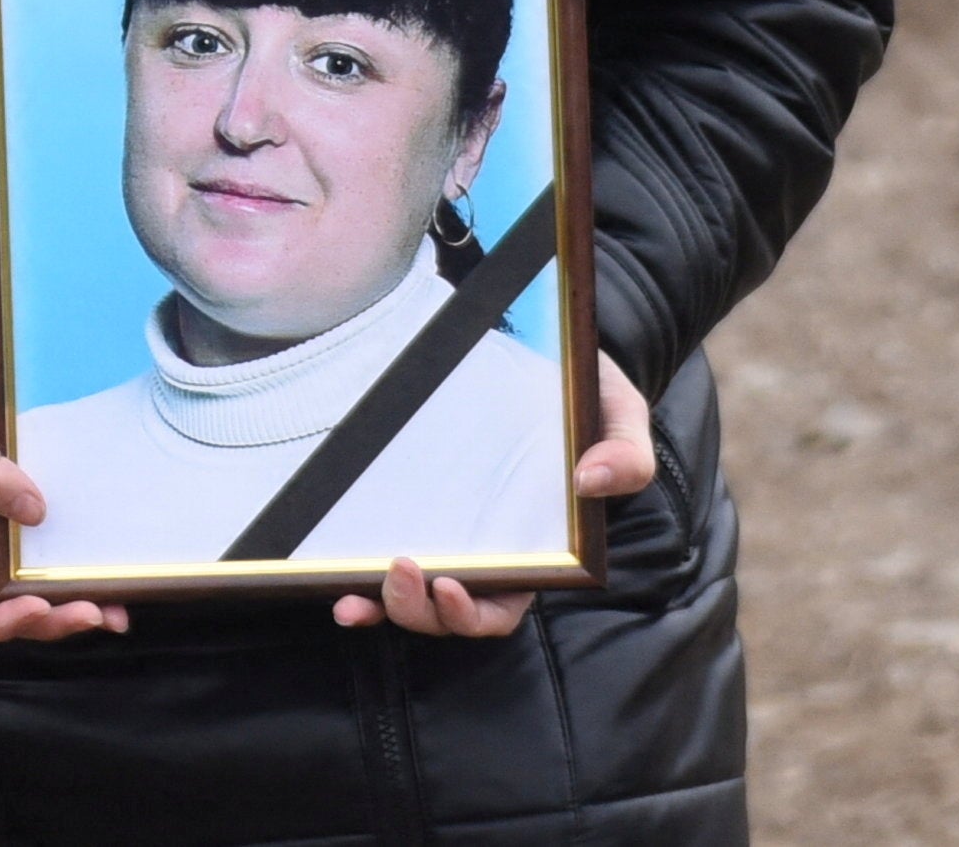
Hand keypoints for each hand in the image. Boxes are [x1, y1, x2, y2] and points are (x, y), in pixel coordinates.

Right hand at [0, 315, 122, 641]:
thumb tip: (31, 513)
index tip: (35, 606)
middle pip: (1, 602)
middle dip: (46, 619)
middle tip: (92, 611)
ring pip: (30, 580)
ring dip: (69, 601)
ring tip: (114, 610)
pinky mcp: (24, 490)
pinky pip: (50, 541)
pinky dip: (79, 562)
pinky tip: (110, 568)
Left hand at [328, 352, 654, 641]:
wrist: (545, 344)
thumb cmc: (585, 390)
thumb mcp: (618, 413)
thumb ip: (626, 452)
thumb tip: (593, 481)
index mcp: (534, 548)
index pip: (501, 607)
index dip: (473, 613)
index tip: (452, 587)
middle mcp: (484, 550)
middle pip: (445, 610)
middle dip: (417, 611)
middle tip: (400, 572)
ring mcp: (443, 528)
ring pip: (407, 594)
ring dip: (379, 603)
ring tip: (355, 592)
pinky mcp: (409, 499)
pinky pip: (376, 548)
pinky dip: (353, 573)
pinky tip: (331, 578)